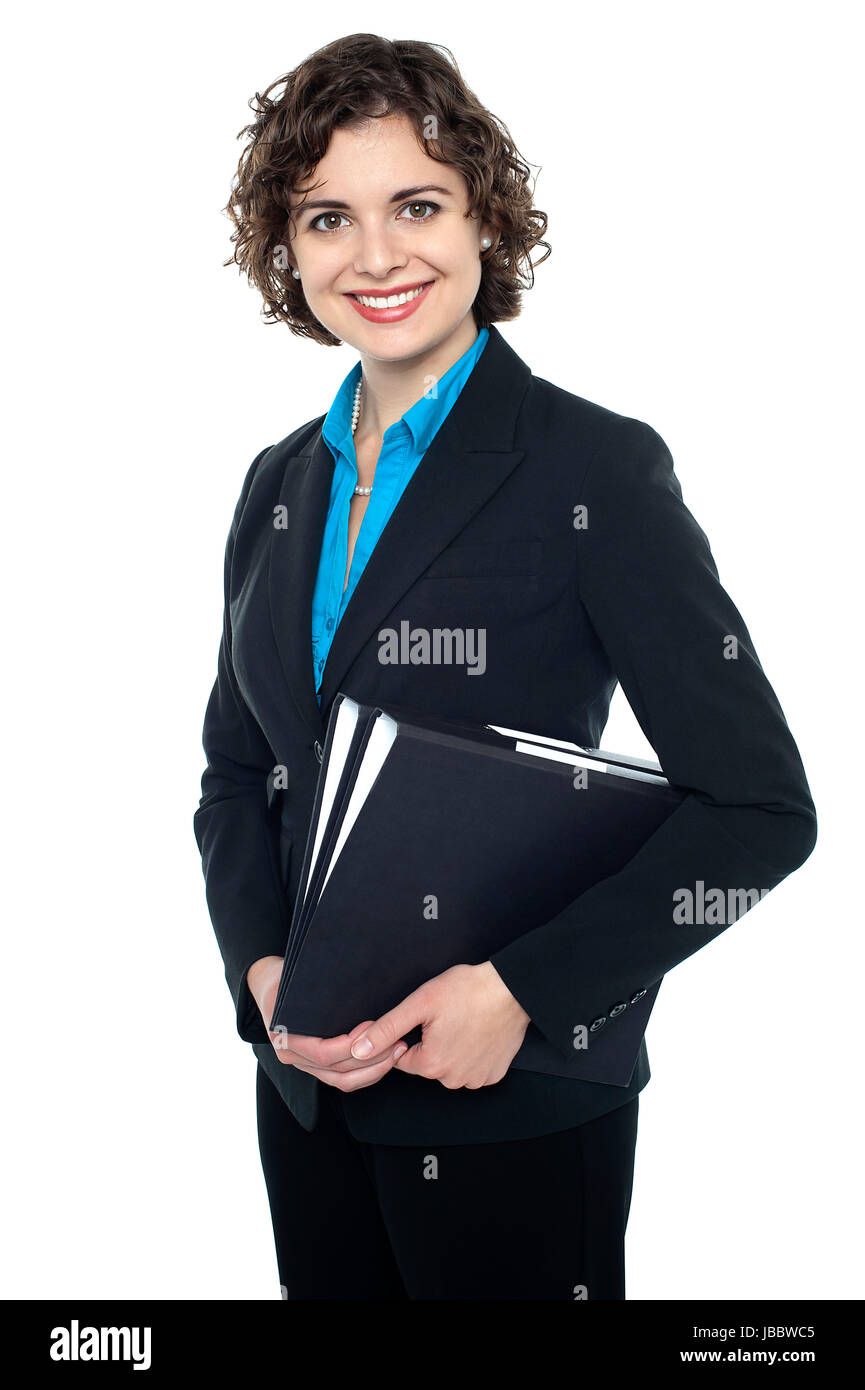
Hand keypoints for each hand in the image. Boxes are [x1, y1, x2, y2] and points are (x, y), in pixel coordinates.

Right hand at [246, 956, 406, 1090]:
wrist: (267, 986)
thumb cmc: (282, 977)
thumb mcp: (291, 976)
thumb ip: (312, 986)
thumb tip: (344, 985)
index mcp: (285, 1038)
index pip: (323, 1053)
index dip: (352, 1045)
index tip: (374, 1028)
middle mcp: (292, 1057)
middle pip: (338, 1072)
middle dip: (373, 1060)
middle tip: (398, 1042)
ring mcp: (303, 1065)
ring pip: (344, 1082)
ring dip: (375, 1070)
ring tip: (398, 1050)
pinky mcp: (316, 1067)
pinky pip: (343, 1079)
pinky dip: (367, 1072)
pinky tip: (387, 1057)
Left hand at [348, 962, 530, 1089]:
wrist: (512, 989)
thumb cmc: (468, 990)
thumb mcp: (419, 1002)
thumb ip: (386, 1029)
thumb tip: (358, 1050)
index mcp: (431, 1065)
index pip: (402, 1057)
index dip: (409, 1035)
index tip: (424, 1017)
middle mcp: (453, 1080)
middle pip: (427, 1063)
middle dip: (430, 1042)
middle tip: (445, 1016)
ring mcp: (476, 1079)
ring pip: (450, 1067)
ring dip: (451, 1049)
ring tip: (462, 1021)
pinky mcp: (494, 1074)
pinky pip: (472, 1068)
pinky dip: (472, 1054)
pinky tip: (477, 1032)